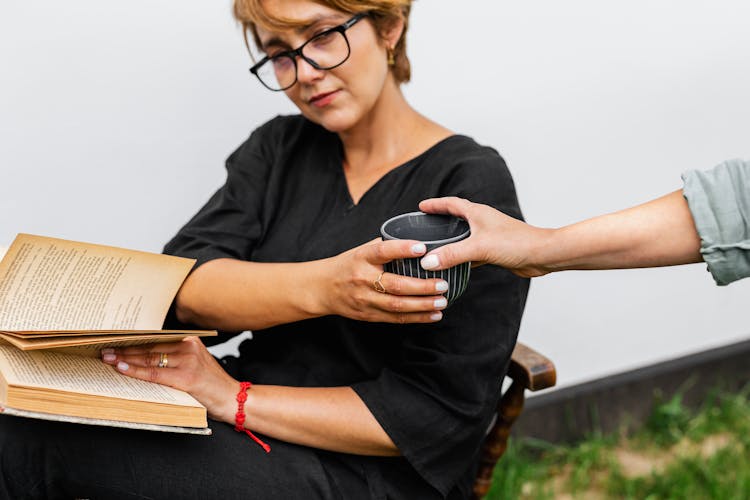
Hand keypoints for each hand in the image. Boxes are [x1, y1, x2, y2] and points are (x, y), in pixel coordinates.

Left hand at [101, 337, 237, 422]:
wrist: (232, 399)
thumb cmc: (212, 386)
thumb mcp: (194, 366)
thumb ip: (174, 360)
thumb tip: (141, 358)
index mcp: (191, 341)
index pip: (156, 339)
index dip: (134, 339)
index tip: (116, 339)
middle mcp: (189, 347)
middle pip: (150, 347)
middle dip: (125, 348)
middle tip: (104, 349)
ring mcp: (188, 361)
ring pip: (149, 359)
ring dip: (125, 358)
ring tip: (108, 358)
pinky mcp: (186, 377)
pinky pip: (154, 373)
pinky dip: (136, 371)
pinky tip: (122, 368)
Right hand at [317, 238, 449, 323]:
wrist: (322, 288)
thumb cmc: (348, 265)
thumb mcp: (361, 250)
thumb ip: (386, 247)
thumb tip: (417, 240)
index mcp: (362, 257)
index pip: (383, 251)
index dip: (402, 249)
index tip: (423, 247)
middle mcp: (362, 278)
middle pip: (395, 285)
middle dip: (422, 287)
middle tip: (442, 284)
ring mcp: (365, 299)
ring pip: (397, 305)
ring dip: (423, 305)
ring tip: (442, 301)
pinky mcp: (368, 315)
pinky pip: (396, 318)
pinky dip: (417, 318)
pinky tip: (434, 315)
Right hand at [418, 197, 551, 277]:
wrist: (542, 254)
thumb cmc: (517, 242)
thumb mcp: (479, 247)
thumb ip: (452, 254)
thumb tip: (428, 261)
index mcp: (477, 213)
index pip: (451, 204)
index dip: (435, 205)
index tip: (421, 207)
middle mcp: (482, 222)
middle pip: (456, 218)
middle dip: (440, 221)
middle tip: (423, 227)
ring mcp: (489, 236)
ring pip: (463, 237)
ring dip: (450, 242)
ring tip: (434, 248)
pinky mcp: (494, 250)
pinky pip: (472, 252)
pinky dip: (461, 258)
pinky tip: (454, 267)